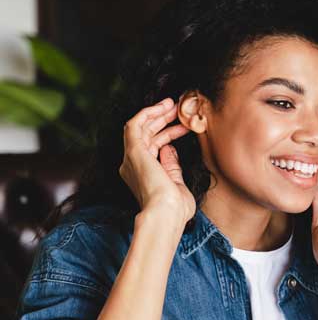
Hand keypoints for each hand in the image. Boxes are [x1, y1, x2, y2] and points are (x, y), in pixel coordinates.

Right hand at [118, 97, 194, 224]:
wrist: (166, 215)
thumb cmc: (175, 209)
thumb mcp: (176, 184)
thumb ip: (172, 166)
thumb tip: (169, 149)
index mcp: (142, 175)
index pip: (153, 148)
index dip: (168, 135)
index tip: (184, 127)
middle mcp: (132, 166)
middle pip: (146, 136)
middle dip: (162, 121)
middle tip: (179, 111)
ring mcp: (131, 158)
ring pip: (139, 128)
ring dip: (156, 114)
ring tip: (173, 105)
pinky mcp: (133, 151)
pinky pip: (134, 124)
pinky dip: (147, 113)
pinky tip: (162, 107)